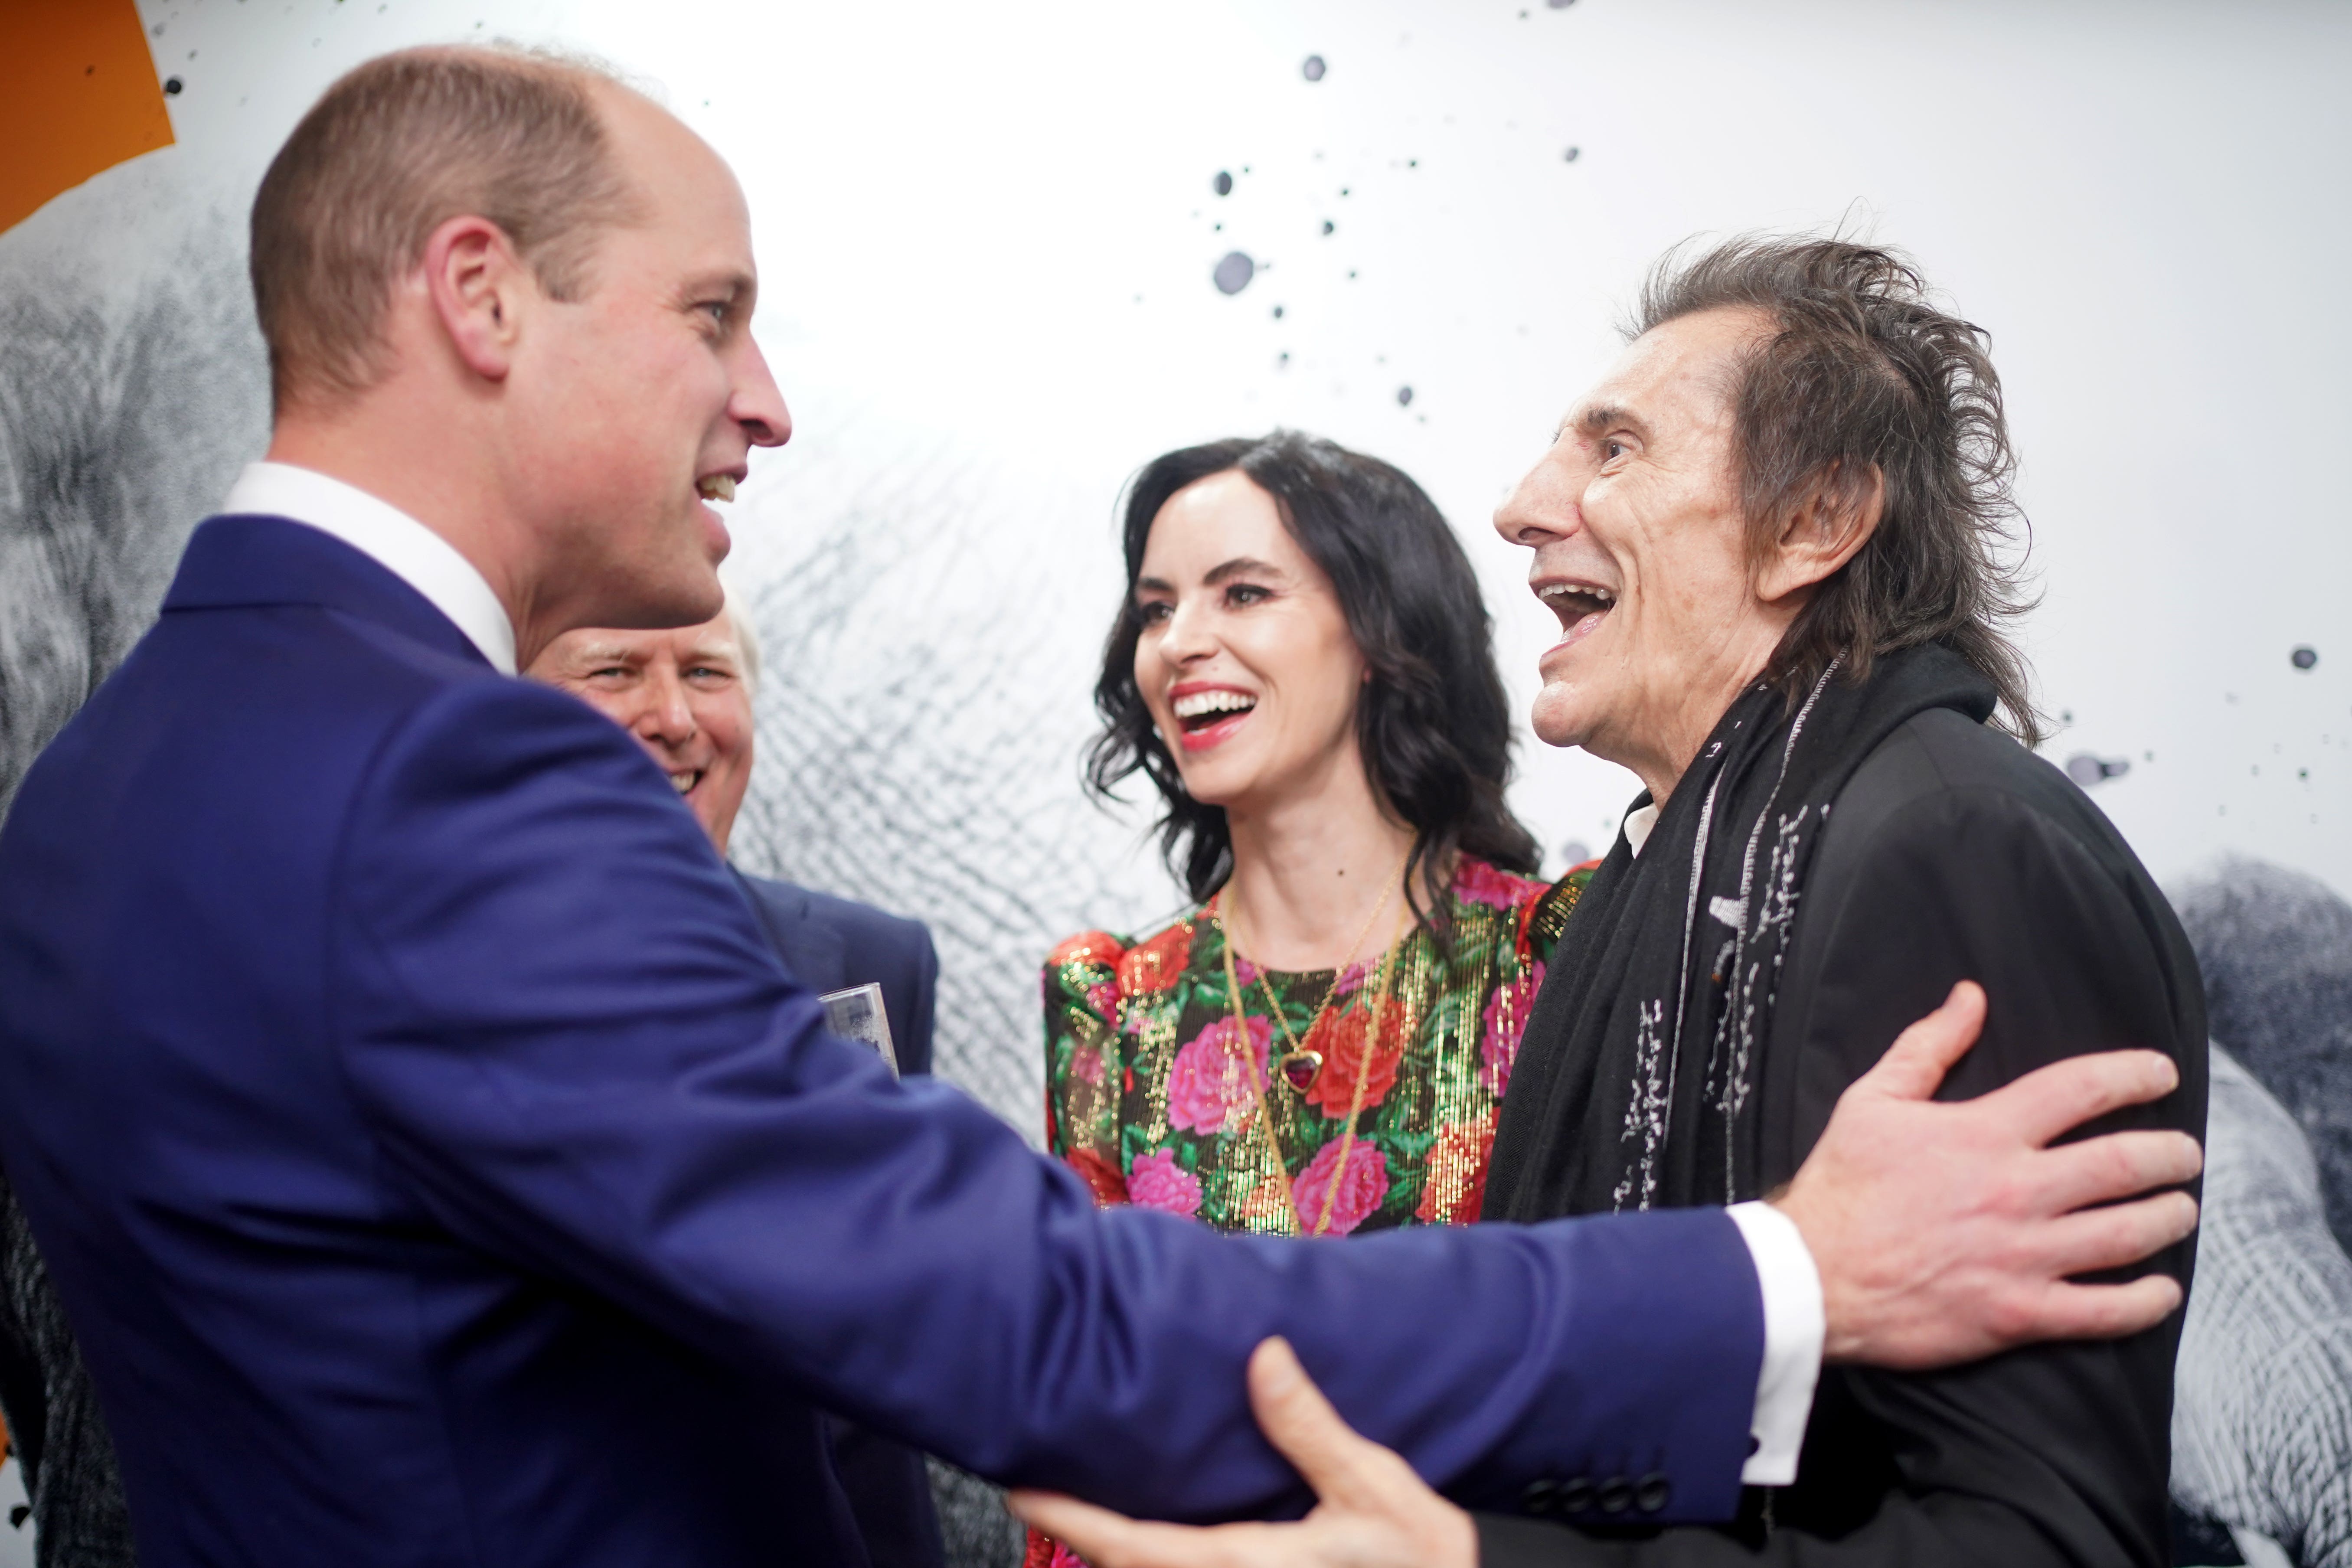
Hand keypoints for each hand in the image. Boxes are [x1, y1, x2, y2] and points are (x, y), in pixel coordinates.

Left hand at [1010, 1338, 1473, 1567]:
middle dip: (1080, 1535)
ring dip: (1116, 1550)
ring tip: (1079, 1504)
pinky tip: (1151, 1532)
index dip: (1072, 1520)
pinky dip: (1154, 1557)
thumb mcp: (1372, 1487)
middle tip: (1033, 1488)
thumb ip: (1309, 1428)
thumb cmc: (1419, 1560)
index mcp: (1242, 1566)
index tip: (1020, 1490)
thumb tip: (1262, 1357)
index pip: (1133, 1546)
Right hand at [1777, 980, 2201, 1368]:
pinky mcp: (2017, 1314)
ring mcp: (2021, 1256)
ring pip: (2127, 1234)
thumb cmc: (1841, 1186)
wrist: (1811, 1275)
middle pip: (2124, 1163)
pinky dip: (2145, 1301)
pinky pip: (2103, 1311)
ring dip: (2169, 1218)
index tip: (2162, 1073)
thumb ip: (1927, 1046)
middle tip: (2185, 1153)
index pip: (2080, 1089)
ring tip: (2181, 1208)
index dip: (2133, 1074)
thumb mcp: (1873, 1099)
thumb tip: (1970, 997)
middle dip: (2171, 1154)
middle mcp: (2014, 1191)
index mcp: (1983, 1133)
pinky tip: (2163, 1290)